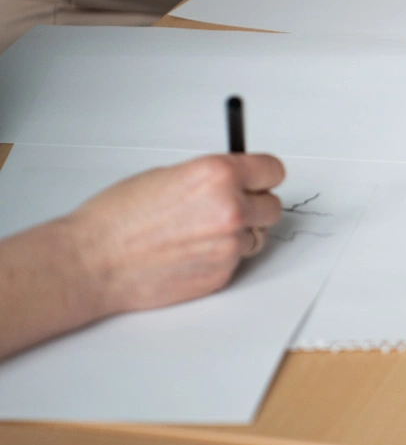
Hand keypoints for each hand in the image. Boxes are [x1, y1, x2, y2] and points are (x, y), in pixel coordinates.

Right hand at [66, 154, 285, 315]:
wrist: (92, 261)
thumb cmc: (117, 217)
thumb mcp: (168, 175)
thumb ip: (211, 178)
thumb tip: (236, 180)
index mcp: (219, 175)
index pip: (273, 170)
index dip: (263, 175)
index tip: (259, 179)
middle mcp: (232, 208)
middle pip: (272, 206)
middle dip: (254, 206)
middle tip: (229, 208)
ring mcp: (229, 245)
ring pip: (255, 236)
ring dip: (237, 234)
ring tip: (197, 233)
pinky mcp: (223, 274)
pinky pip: (236, 261)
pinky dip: (219, 257)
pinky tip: (188, 253)